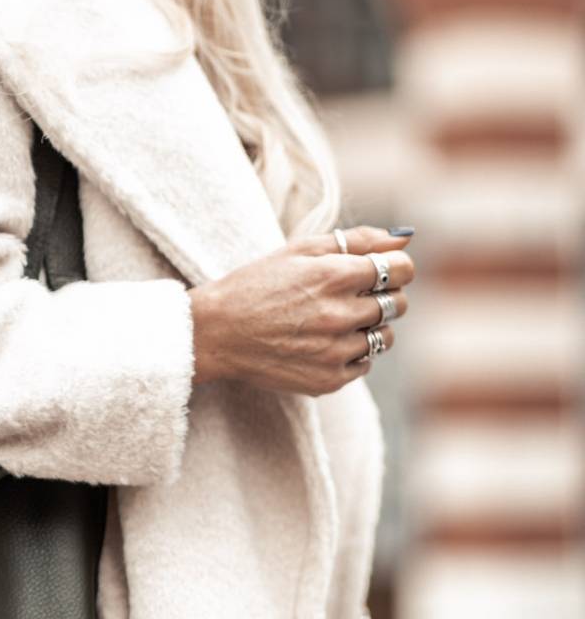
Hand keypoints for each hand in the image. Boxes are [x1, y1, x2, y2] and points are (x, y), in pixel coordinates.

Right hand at [188, 224, 415, 395]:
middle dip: (384, 295)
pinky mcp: (329, 379)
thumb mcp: (298, 251)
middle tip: (354, 294)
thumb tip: (402, 239)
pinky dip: (352, 352)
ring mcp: (335, 351)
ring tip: (334, 320)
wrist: (216, 333)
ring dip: (369, 325)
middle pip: (398, 303)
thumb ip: (356, 240)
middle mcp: (339, 315)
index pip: (400, 269)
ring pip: (385, 336)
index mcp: (333, 276)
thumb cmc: (255, 285)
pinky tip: (323, 342)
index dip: (396, 266)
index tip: (382, 270)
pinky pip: (365, 363)